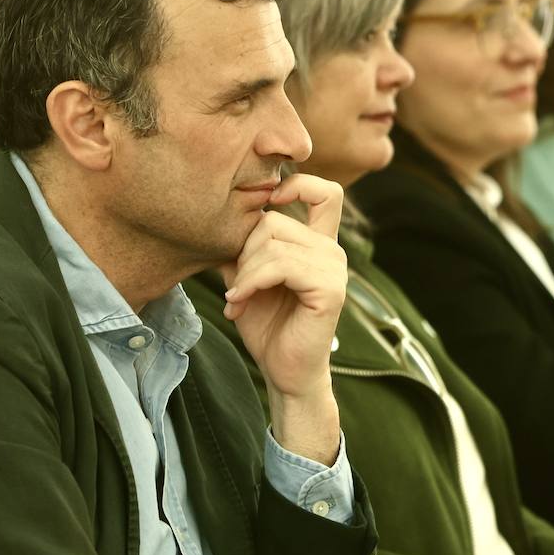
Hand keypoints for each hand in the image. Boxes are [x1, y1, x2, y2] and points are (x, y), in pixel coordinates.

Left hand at [221, 174, 347, 464]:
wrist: (284, 370)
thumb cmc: (268, 325)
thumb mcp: (247, 276)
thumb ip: (242, 245)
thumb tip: (219, 213)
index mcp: (318, 243)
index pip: (326, 192)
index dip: (296, 185)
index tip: (267, 204)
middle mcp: (331, 251)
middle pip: (275, 220)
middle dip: (243, 251)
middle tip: (236, 285)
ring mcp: (334, 269)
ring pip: (274, 243)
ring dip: (245, 273)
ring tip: (238, 298)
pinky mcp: (330, 288)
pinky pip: (281, 266)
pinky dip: (252, 283)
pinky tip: (241, 302)